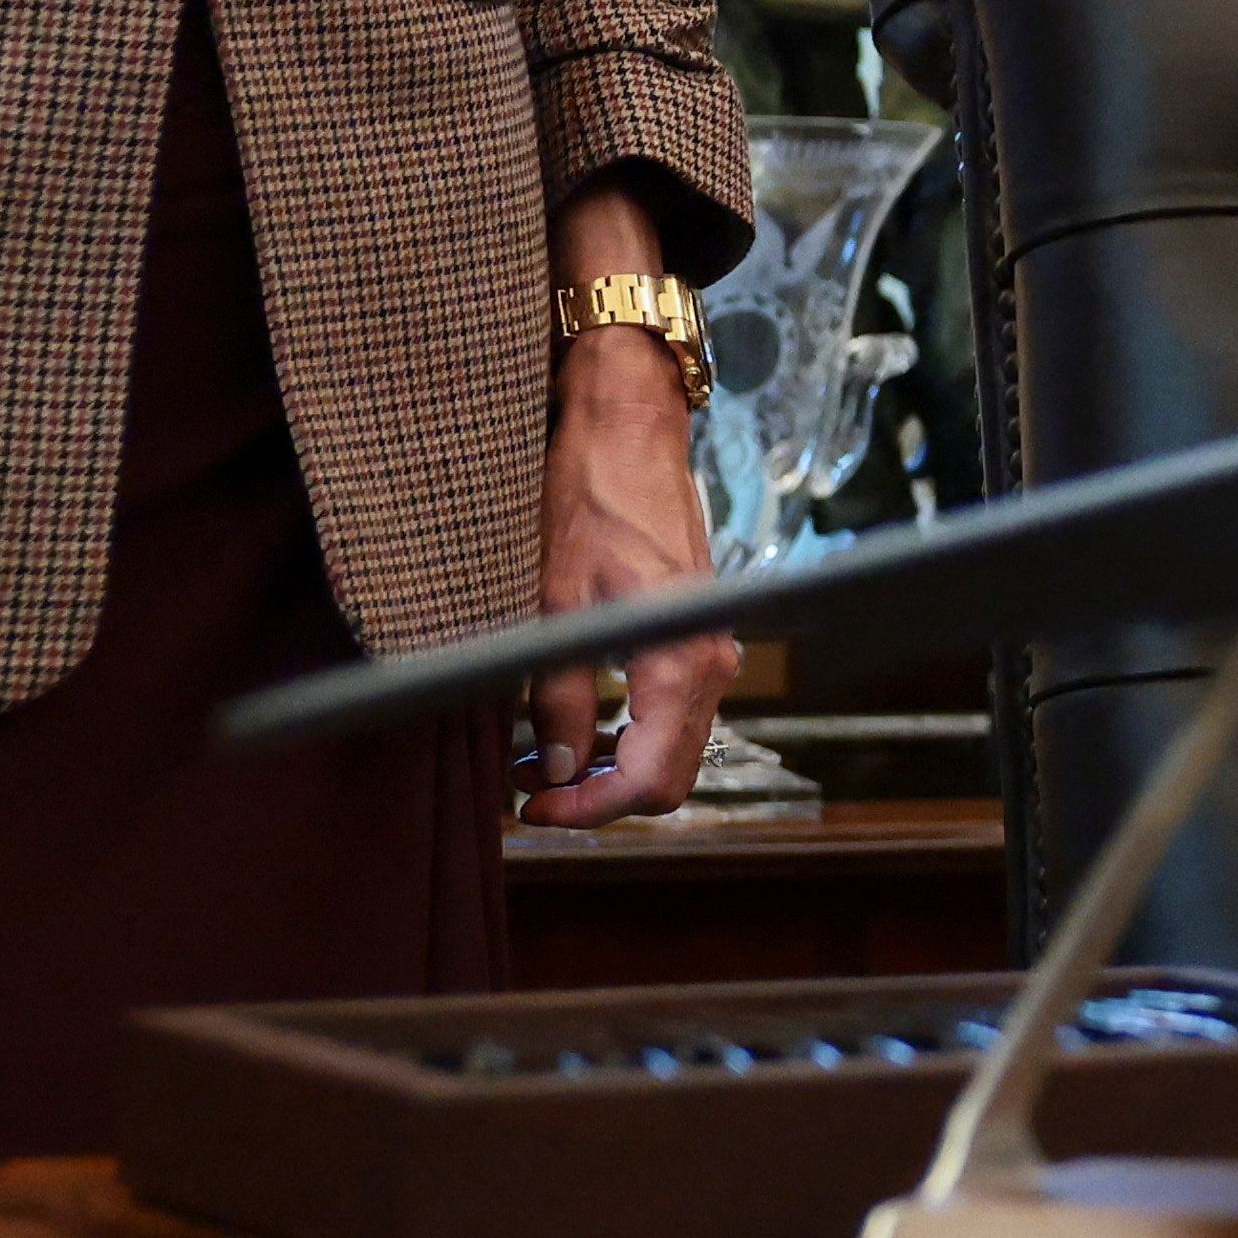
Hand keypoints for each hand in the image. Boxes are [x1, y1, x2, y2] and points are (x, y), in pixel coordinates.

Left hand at [516, 190, 725, 827]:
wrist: (628, 426)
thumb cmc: (588, 496)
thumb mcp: (551, 603)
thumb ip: (554, 694)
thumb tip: (555, 767)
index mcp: (679, 660)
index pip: (648, 779)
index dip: (586, 809)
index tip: (531, 810)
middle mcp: (709, 660)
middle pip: (668, 775)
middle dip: (598, 797)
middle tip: (527, 795)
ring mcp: (707, 647)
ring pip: (669, 746)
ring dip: (607, 766)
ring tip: (534, 762)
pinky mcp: (693, 632)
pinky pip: (668, 710)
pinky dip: (622, 731)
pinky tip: (567, 722)